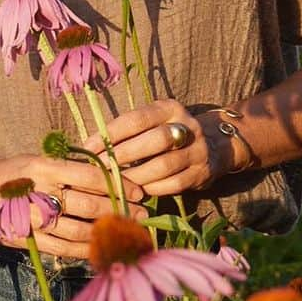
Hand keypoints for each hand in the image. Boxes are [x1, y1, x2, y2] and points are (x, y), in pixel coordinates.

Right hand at [0, 154, 147, 260]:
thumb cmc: (6, 174)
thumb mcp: (34, 162)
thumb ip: (65, 170)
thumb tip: (107, 177)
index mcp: (42, 166)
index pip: (89, 174)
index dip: (118, 184)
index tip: (139, 190)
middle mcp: (37, 190)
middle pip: (87, 204)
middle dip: (119, 210)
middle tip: (142, 214)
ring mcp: (28, 218)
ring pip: (77, 229)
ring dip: (107, 233)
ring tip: (128, 233)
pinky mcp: (23, 240)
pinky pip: (61, 248)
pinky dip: (85, 251)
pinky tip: (103, 250)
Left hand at [82, 99, 236, 199]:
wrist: (213, 145)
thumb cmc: (168, 132)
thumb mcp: (154, 122)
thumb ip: (128, 130)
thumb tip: (90, 146)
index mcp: (170, 108)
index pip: (137, 119)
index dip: (111, 134)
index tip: (88, 148)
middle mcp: (187, 126)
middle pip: (154, 141)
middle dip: (122, 156)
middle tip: (100, 168)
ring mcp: (198, 150)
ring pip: (163, 166)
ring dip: (135, 177)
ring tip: (115, 183)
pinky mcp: (201, 173)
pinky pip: (173, 184)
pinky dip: (152, 189)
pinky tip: (136, 192)